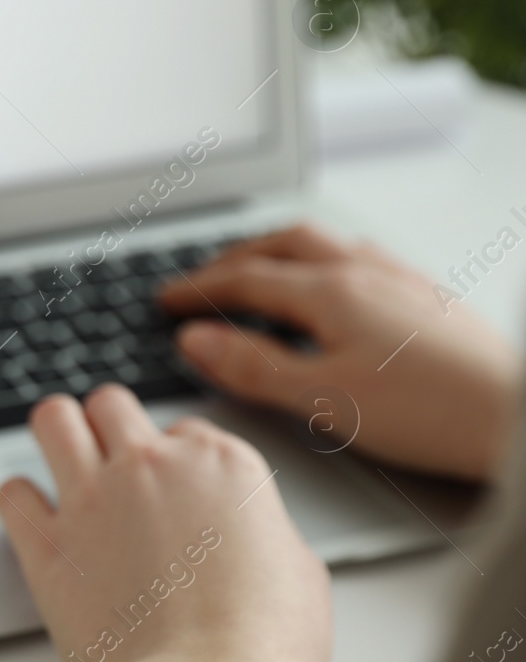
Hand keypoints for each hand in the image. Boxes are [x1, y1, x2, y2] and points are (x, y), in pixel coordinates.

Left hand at [0, 387, 329, 661]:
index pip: (183, 431)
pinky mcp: (47, 543)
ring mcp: (92, 499)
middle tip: (114, 459)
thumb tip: (251, 538)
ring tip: (63, 457)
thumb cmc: (264, 645)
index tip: (175, 488)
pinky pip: (12, 494)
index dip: (178, 460)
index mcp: (218, 463)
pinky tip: (32, 515)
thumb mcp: (300, 569)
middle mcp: (149, 466)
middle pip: (112, 407)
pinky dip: (18, 500)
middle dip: (112, 427)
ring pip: (54, 420)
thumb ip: (261, 531)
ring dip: (58, 434)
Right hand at [160, 224, 523, 482]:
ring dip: (281, 250)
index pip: (245, 279)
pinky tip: (336, 281)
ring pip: (326, 244)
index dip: (199, 289)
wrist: (520, 417)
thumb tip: (198, 340)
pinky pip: (364, 256)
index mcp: (332, 293)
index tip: (169, 299)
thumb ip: (255, 367)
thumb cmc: (435, 412)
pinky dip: (327, 260)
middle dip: (235, 256)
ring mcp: (402, 280)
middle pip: (283, 244)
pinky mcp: (431, 297)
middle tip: (204, 277)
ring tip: (261, 268)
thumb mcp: (326, 398)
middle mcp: (366, 273)